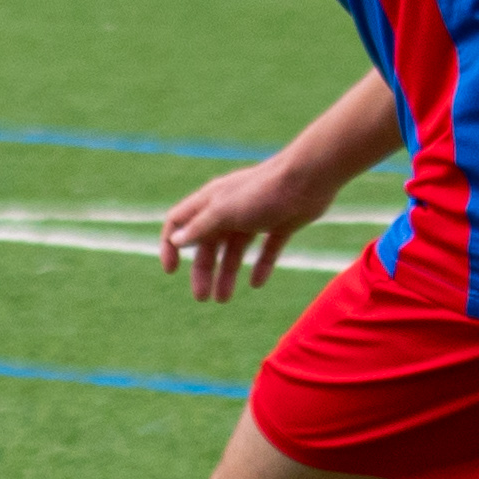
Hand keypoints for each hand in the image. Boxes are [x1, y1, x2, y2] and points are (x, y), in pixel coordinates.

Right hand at [159, 153, 342, 302]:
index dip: (170, 245)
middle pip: (208, 243)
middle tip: (202, 298)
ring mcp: (256, 217)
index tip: (172, 271)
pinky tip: (257, 284)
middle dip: (203, 270)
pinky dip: (261, 266)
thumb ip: (200, 227)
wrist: (308, 179)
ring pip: (235, 250)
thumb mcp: (224, 212)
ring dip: (227, 274)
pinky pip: (266, 250)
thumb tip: (176, 241)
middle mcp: (230, 208)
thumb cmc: (262, 192)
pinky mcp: (280, 224)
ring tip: (223, 299)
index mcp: (211, 201)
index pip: (179, 222)